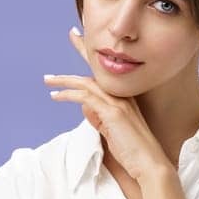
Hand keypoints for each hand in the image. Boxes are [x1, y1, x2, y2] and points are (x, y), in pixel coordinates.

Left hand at [45, 26, 170, 182]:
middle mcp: (124, 96)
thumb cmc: (134, 152)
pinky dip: (69, 95)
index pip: (108, 73)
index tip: (87, 41)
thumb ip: (99, 118)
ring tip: (48, 80)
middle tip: (72, 34)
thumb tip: (85, 107)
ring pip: (88, 83)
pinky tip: (56, 96)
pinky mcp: (113, 114)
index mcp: (126, 99)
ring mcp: (119, 104)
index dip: (97, 56)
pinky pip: (85, 98)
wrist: (150, 165)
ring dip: (65, 79)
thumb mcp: (113, 131)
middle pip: (99, 69)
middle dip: (85, 50)